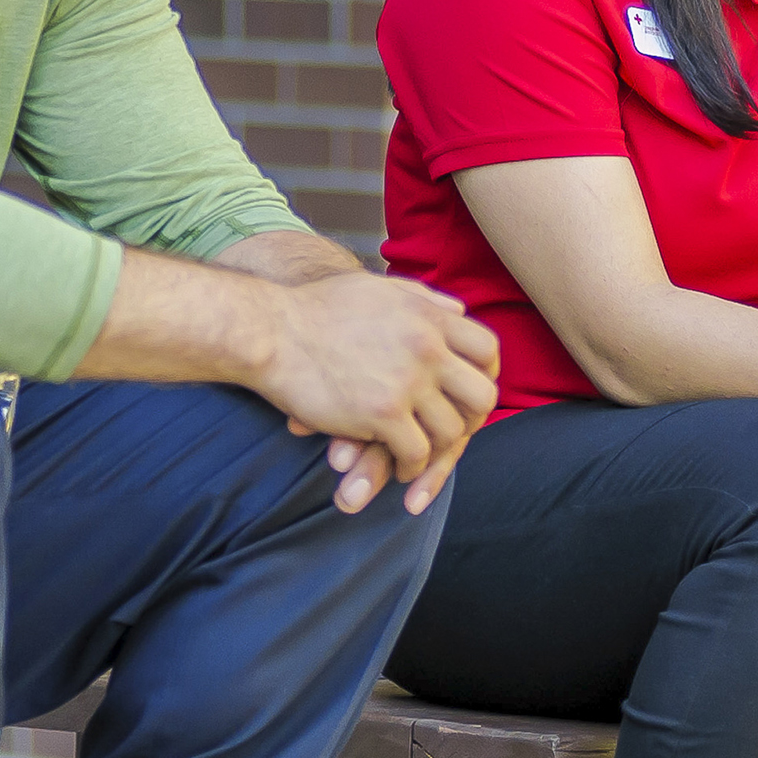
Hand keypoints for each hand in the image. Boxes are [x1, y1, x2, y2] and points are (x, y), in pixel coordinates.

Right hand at [255, 271, 501, 512]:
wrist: (270, 331)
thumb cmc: (316, 309)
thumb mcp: (379, 289)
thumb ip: (423, 299)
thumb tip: (459, 312)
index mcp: (429, 316)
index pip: (487, 350)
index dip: (484, 376)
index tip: (466, 394)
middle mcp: (427, 347)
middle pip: (482, 395)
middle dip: (472, 419)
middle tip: (452, 432)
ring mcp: (407, 381)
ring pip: (452, 430)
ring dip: (440, 451)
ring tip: (424, 457)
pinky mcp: (382, 414)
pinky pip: (416, 452)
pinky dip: (412, 467)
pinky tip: (400, 469)